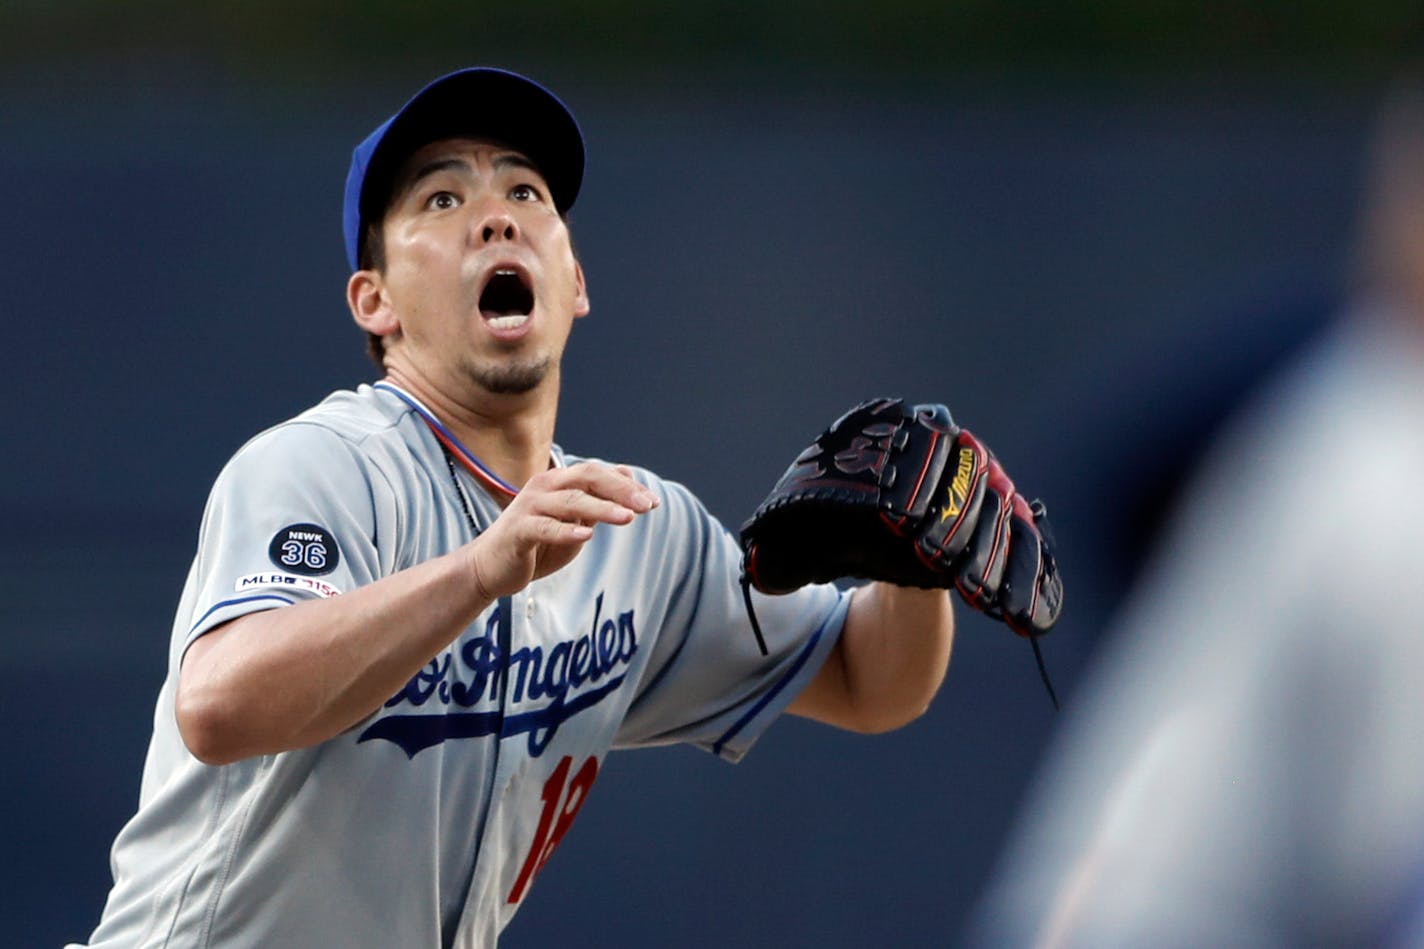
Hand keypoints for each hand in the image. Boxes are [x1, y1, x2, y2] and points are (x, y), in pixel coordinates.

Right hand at [468, 462, 658, 599]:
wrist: (490, 569)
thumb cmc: (535, 546)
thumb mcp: (573, 524)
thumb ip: (596, 505)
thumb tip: (628, 481)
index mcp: (558, 482)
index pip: (597, 473)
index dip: (626, 484)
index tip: (653, 501)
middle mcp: (543, 487)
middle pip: (587, 478)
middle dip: (620, 490)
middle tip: (647, 506)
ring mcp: (528, 507)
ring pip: (570, 501)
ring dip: (601, 508)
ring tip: (627, 518)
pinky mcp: (517, 531)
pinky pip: (544, 528)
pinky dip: (566, 530)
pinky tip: (586, 536)